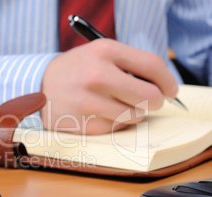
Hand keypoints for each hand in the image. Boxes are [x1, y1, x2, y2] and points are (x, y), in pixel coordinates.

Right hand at [40, 39, 177, 134]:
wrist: (40, 86)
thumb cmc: (77, 70)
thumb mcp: (100, 53)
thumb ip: (131, 64)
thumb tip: (163, 87)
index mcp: (105, 52)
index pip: (153, 66)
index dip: (168, 81)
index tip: (171, 89)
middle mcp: (97, 76)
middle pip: (150, 96)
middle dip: (154, 101)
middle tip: (148, 101)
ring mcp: (89, 103)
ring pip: (136, 116)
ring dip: (133, 113)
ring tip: (118, 104)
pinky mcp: (84, 124)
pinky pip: (117, 128)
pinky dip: (115, 122)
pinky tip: (101, 113)